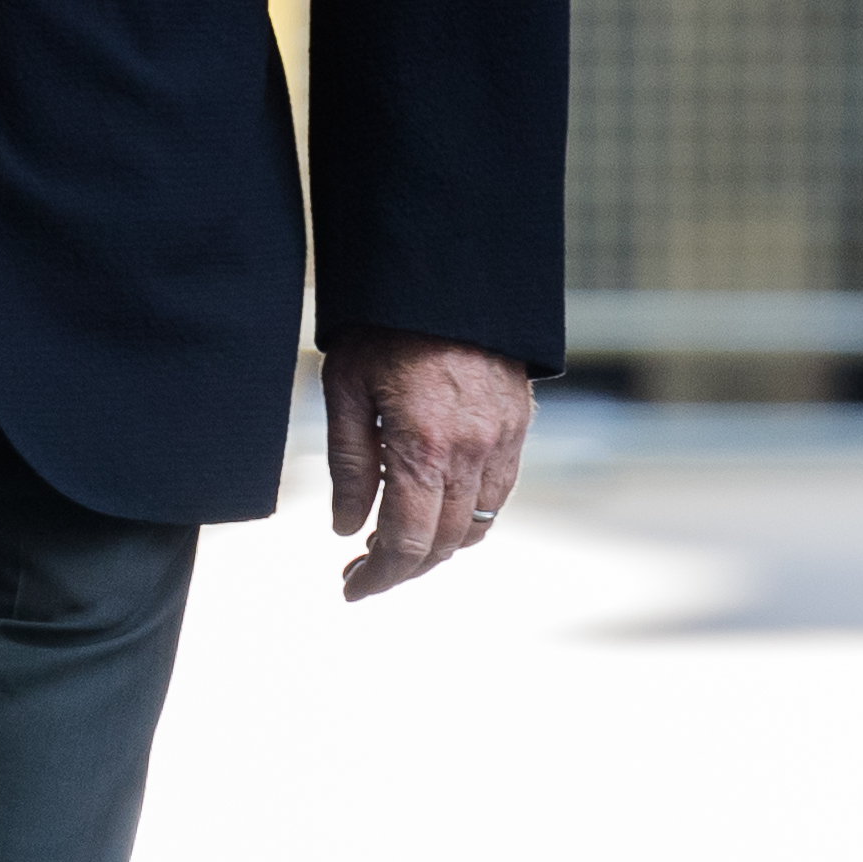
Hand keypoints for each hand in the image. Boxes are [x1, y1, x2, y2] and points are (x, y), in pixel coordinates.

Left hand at [322, 326, 531, 603]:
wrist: (446, 274)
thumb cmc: (383, 325)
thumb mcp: (345, 386)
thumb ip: (350, 463)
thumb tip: (348, 527)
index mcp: (423, 448)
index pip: (407, 543)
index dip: (379, 576)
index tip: (352, 588)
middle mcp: (471, 453)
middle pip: (442, 544)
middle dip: (402, 568)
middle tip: (363, 569)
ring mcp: (501, 441)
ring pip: (475, 525)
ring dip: (437, 547)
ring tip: (395, 544)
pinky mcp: (517, 426)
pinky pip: (497, 493)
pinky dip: (468, 516)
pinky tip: (435, 509)